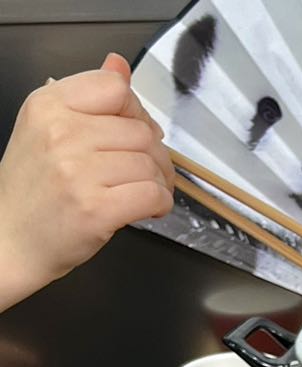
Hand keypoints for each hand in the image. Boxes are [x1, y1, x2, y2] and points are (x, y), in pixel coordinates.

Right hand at [0, 52, 173, 308]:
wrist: (10, 240)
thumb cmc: (34, 188)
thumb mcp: (49, 130)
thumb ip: (88, 99)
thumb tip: (119, 65)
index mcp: (49, 105)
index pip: (115, 87)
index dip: (135, 112)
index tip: (132, 135)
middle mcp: (62, 132)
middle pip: (141, 131)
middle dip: (155, 154)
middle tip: (148, 173)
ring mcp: (78, 172)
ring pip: (150, 164)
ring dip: (159, 182)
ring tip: (145, 193)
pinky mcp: (96, 209)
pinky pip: (152, 195)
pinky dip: (160, 203)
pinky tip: (148, 209)